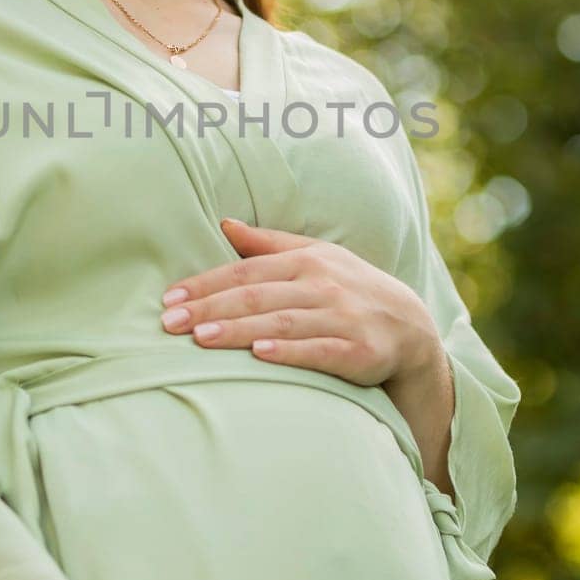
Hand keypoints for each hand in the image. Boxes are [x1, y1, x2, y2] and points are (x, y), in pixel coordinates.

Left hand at [159, 218, 444, 390]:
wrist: (410, 326)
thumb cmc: (348, 288)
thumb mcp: (314, 257)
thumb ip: (267, 243)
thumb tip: (223, 224)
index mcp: (306, 260)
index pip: (245, 271)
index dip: (205, 284)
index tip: (169, 299)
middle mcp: (323, 284)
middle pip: (257, 296)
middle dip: (210, 308)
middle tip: (169, 323)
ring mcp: (343, 317)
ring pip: (282, 322)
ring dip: (239, 329)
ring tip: (200, 338)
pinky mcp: (360, 351)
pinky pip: (321, 351)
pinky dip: (291, 352)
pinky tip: (261, 355)